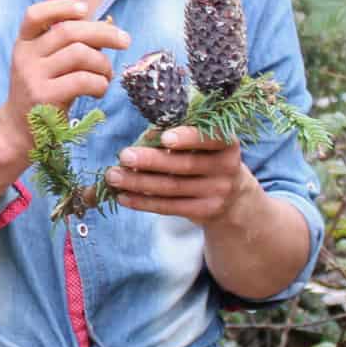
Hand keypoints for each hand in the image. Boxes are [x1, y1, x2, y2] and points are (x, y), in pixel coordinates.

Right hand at [0, 0, 130, 144]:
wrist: (19, 131)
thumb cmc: (43, 92)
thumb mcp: (47, 65)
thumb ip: (70, 46)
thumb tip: (108, 26)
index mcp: (24, 43)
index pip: (35, 14)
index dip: (61, 6)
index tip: (86, 9)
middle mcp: (25, 57)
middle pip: (68, 31)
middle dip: (104, 33)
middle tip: (125, 41)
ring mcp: (33, 77)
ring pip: (80, 54)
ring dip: (103, 64)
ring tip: (107, 75)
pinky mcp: (45, 97)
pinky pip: (83, 80)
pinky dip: (100, 84)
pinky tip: (99, 91)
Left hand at [104, 126, 253, 224]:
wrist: (232, 195)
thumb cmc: (205, 157)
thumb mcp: (202, 143)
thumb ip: (178, 135)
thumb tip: (146, 137)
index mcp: (226, 142)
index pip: (209, 138)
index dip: (187, 138)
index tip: (164, 137)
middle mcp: (227, 167)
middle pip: (184, 165)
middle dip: (150, 160)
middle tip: (124, 155)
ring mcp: (218, 192)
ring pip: (172, 187)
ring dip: (138, 182)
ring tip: (113, 176)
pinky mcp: (205, 212)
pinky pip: (169, 207)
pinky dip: (144, 202)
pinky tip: (123, 196)